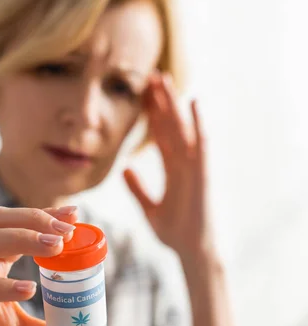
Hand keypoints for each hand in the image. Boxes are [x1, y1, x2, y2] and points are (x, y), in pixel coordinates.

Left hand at [124, 72, 216, 261]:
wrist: (190, 250)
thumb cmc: (174, 232)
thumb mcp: (149, 209)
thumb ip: (137, 188)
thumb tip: (124, 168)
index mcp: (173, 170)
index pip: (161, 136)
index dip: (153, 115)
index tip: (143, 94)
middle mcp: (184, 163)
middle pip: (171, 126)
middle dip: (162, 101)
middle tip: (152, 75)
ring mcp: (194, 167)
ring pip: (183, 128)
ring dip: (174, 104)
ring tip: (164, 79)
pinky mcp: (201, 174)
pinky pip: (200, 144)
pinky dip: (198, 123)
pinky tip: (192, 101)